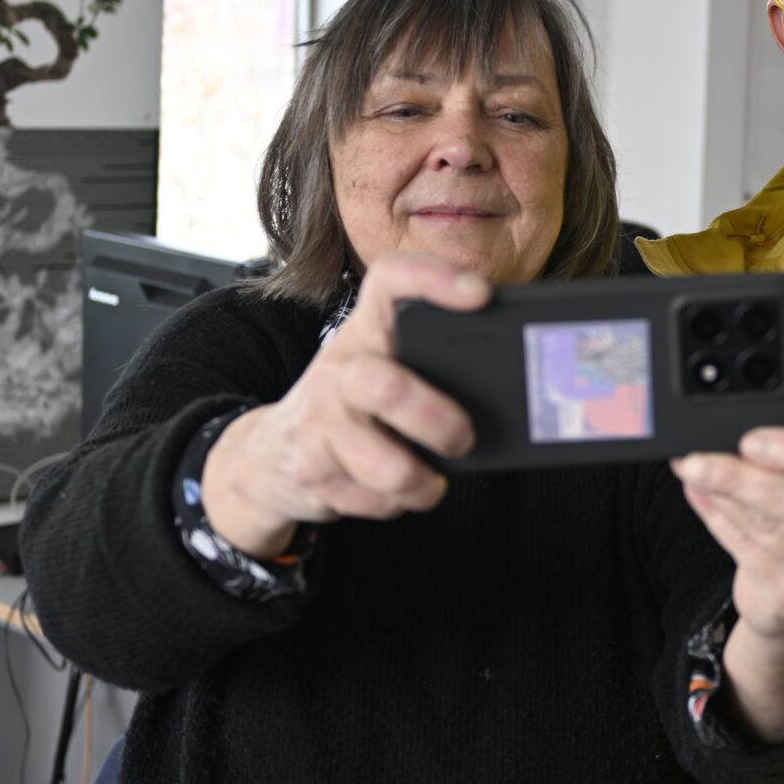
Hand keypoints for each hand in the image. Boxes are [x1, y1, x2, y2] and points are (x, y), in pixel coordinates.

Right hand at [199, 253, 484, 555]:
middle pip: (383, 386)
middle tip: (463, 438)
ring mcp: (320, 424)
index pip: (388, 280)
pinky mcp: (313, 474)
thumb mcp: (380, 362)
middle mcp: (339, 371)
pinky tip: (394, 492)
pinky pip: (373, 502)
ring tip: (431, 482)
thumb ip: (431, 359)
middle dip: (434, 421)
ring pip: (380, 464)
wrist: (269, 455)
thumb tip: (514, 379)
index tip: (480, 294)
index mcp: (365, 332)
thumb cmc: (352, 404)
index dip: (433, 278)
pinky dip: (396, 505)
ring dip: (419, 483)